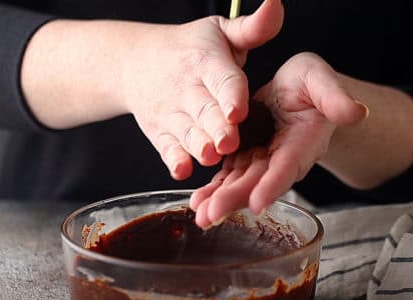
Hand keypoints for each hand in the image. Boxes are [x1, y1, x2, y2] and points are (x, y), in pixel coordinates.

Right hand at [122, 0, 282, 178]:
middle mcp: (187, 88)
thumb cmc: (192, 47)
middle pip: (205, 111)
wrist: (136, 62)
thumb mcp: (221, 31)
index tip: (238, 111)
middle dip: (217, 127)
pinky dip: (173, 160)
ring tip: (211, 155)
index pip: (223, 79)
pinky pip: (166, 149)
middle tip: (229, 141)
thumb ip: (254, 27)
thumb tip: (276, 3)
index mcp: (207, 61)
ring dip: (198, 146)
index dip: (230, 96)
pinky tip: (181, 170)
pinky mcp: (160, 133)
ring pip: (187, 133)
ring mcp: (172, 113)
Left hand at [190, 52, 367, 228]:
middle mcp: (282, 159)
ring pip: (240, 184)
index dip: (273, 184)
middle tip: (212, 216)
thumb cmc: (312, 84)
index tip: (258, 202)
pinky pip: (228, 176)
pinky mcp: (244, 158)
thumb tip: (357, 112)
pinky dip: (213, 190)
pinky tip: (196, 203)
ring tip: (201, 217)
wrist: (296, 90)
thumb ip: (335, 97)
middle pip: (258, 182)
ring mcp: (262, 161)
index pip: (288, 166)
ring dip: (220, 201)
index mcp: (304, 142)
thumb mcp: (322, 81)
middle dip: (235, 200)